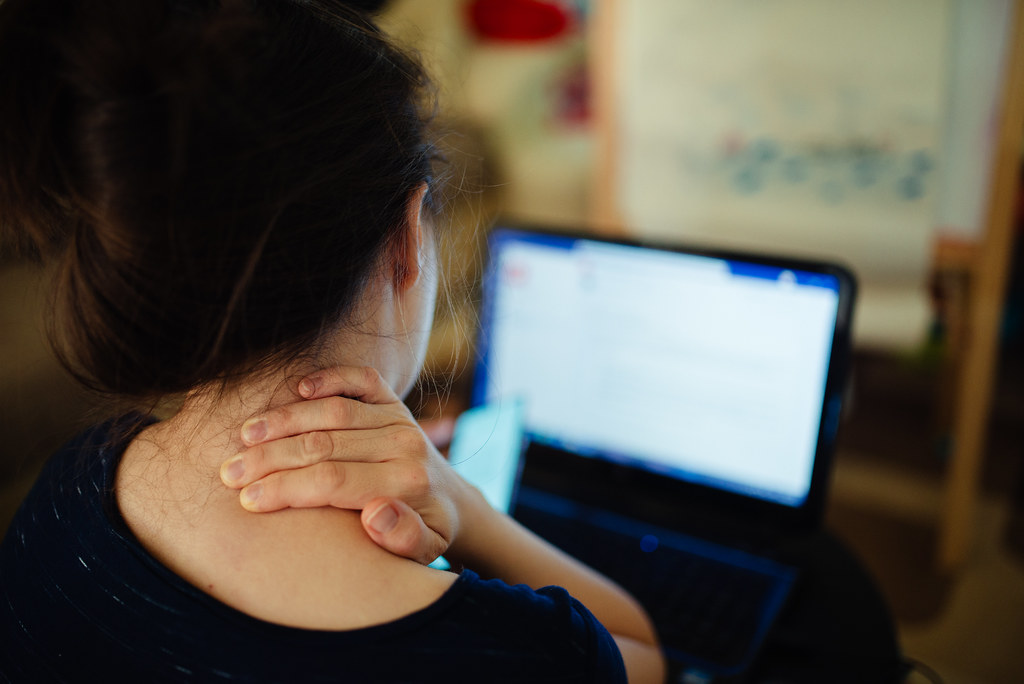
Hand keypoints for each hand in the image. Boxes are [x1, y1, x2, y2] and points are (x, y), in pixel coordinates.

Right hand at [219, 366, 469, 564]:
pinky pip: (361, 379)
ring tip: (244, 435)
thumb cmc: (426, 532)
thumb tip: (376, 514)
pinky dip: (330, 378)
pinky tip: (298, 388)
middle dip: (271, 457)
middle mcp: (403, 444)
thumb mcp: (425, 551)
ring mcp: (398, 418)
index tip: (246, 499)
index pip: (333, 481)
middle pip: (325, 444)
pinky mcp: (392, 401)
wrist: (452, 502)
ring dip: (284, 420)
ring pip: (333, 410)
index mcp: (406, 483)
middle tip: (228, 471)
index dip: (286, 488)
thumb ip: (405, 539)